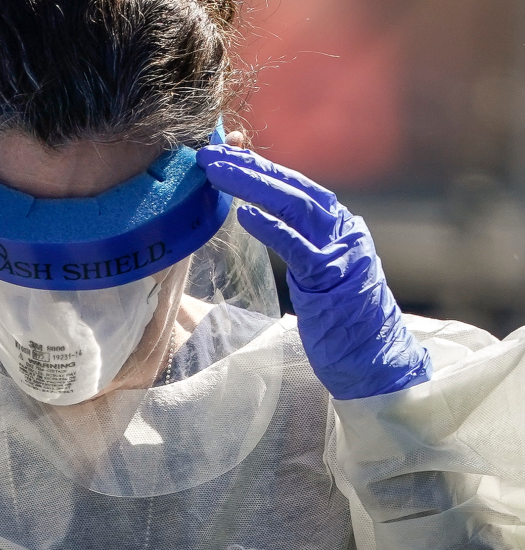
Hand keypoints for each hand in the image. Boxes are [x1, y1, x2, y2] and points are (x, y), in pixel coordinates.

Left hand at [196, 145, 429, 398]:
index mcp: (338, 225)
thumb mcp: (317, 270)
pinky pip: (297, 246)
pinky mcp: (332, 278)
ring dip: (252, 185)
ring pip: (294, 205)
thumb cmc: (341, 319)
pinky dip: (270, 227)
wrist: (376, 359)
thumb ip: (297, 240)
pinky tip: (243, 215)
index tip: (222, 153)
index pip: (294, 185)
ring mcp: (341, 251)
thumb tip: (259, 214)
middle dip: (248, 167)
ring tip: (216, 173)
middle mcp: (343, 230)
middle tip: (209, 154)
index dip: (257, 165)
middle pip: (292, 187)